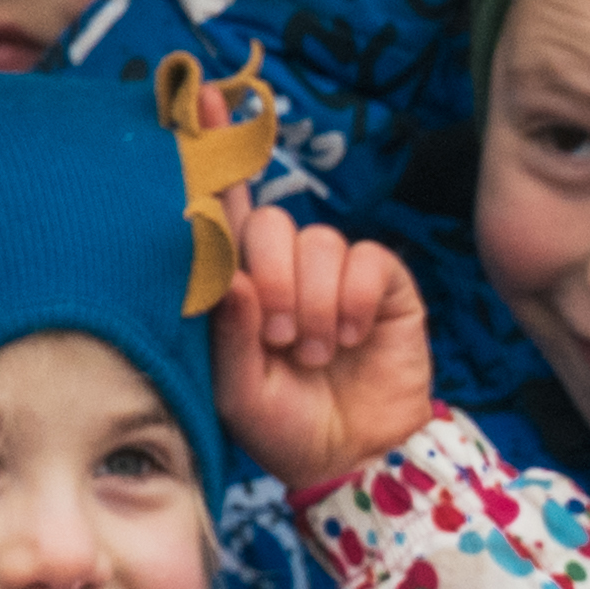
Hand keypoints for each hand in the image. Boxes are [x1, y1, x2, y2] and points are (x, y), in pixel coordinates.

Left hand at [215, 205, 437, 503]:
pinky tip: (353, 338)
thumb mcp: (240, 393)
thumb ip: (230, 335)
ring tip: (317, 354)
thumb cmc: (284, 428)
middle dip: (274, 277)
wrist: (353, 459)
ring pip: (320, 241)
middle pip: (271, 223)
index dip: (217, 180)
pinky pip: (368, 258)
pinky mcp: (384, 284)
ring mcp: (336, 274)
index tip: (205, 128)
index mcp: (241, 291)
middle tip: (279, 336)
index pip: (223, 222)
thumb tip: (233, 279)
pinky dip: (356, 298)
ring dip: (316, 303)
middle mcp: (286, 272)